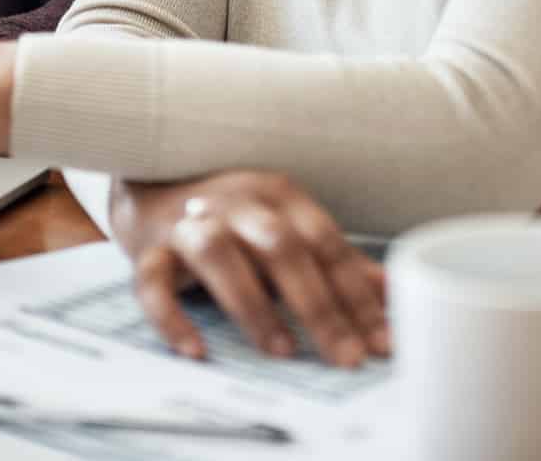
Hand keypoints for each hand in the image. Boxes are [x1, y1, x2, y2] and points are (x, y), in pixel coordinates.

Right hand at [110, 170, 389, 368]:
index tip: (381, 341)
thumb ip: (335, 261)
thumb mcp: (287, 228)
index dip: (358, 294)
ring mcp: (190, 223)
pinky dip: (171, 318)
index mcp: (278, 196)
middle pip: (281, 247)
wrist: (152, 185)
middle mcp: (236, 203)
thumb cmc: (232, 216)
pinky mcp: (149, 249)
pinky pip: (152, 282)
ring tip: (283, 351)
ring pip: (219, 255)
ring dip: (253, 304)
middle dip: (318, 305)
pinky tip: (196, 351)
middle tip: (346, 356)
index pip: (326, 244)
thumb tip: (391, 294)